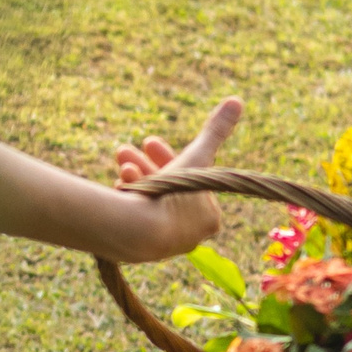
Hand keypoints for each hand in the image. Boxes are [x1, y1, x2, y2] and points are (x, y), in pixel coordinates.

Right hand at [105, 96, 243, 260]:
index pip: (190, 182)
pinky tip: (115, 189)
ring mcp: (164, 247)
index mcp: (209, 218)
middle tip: (123, 151)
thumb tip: (236, 100)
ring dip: (133, 180)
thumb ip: (215, 131)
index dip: (168, 158)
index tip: (149, 141)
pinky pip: (135, 220)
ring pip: (149, 205)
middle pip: (168, 194)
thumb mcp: (196, 155)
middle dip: (145, 167)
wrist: (137, 230)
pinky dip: (127, 201)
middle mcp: (190, 236)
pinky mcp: (139, 252)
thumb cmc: (173, 193)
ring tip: (119, 166)